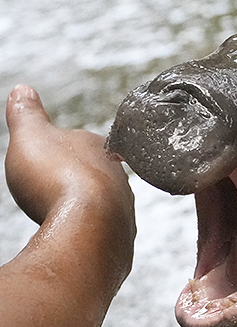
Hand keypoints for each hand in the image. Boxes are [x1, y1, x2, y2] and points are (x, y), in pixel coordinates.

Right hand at [5, 85, 133, 226]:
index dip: (64, 150)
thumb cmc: (57, 178)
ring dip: (87, 208)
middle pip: (98, 175)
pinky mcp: (121, 237)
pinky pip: (105, 233)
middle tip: (56, 188)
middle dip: (79, 180)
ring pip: (105, 204)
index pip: (84, 144)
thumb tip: (23, 90)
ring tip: (64, 213)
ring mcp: (124, 208)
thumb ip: (27, 114)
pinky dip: (91, 232)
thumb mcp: (31, 136)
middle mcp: (120, 177)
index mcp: (100, 149)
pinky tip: (77, 235)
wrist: (87, 225)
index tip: (52, 157)